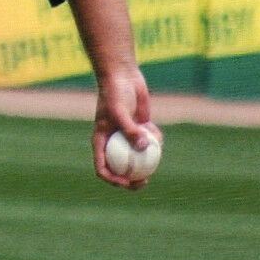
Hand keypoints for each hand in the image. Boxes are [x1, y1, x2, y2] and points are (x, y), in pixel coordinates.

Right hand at [91, 68, 160, 189]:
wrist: (122, 76)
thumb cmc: (114, 93)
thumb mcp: (119, 111)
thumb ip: (130, 130)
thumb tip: (143, 148)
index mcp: (102, 142)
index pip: (103, 168)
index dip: (113, 180)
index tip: (127, 183)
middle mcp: (113, 142)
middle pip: (120, 168)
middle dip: (132, 179)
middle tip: (145, 181)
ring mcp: (126, 135)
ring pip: (137, 156)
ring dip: (147, 160)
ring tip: (156, 159)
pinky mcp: (139, 127)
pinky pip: (148, 140)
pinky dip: (154, 140)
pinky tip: (157, 134)